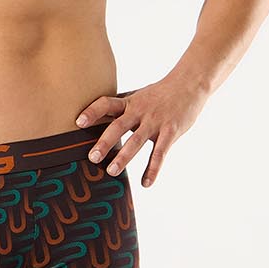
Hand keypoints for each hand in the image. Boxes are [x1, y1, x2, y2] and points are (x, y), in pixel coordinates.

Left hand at [74, 73, 209, 186]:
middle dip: (105, 142)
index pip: (107, 103)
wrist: (190, 84)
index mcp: (130, 102)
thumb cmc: (160, 93)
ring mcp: (155, 122)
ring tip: (112, 172)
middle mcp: (140, 111)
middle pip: (118, 126)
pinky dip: (152, 169)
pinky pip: (159, 153)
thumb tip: (97, 119)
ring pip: (136, 141)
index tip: (78, 123)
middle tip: (93, 158)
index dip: (92, 112)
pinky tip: (145, 183)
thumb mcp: (138, 96)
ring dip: (124, 157)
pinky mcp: (171, 132)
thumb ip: (121, 107)